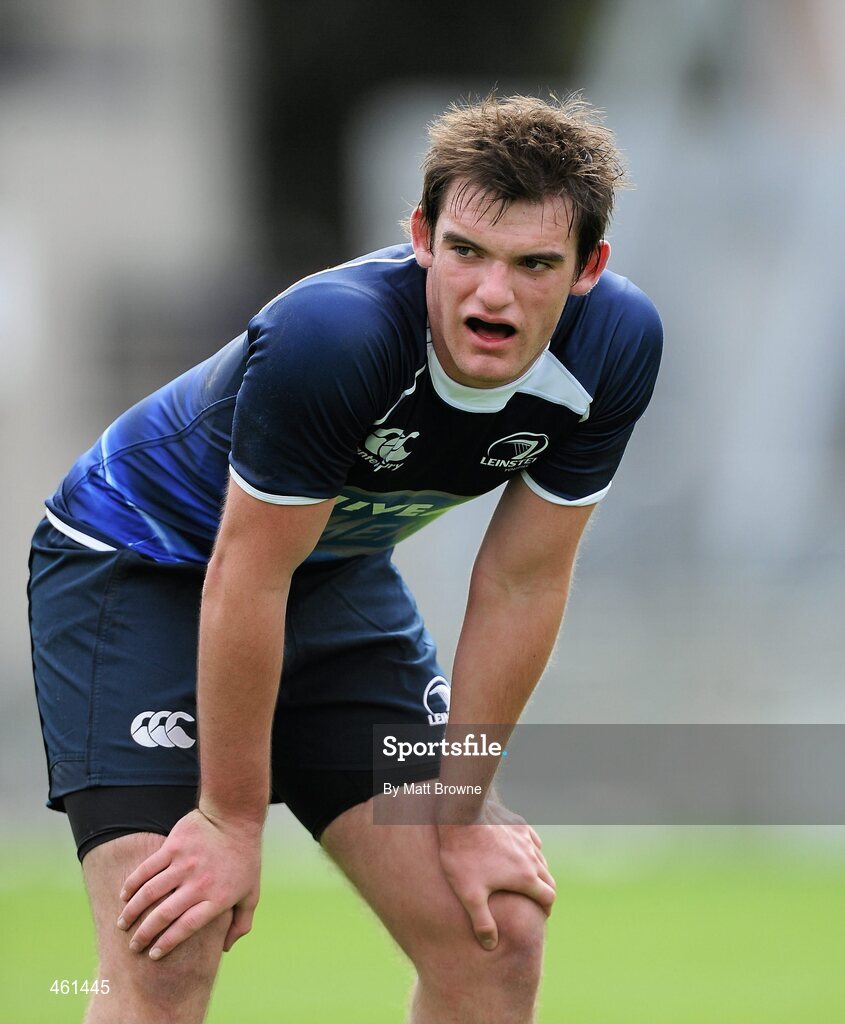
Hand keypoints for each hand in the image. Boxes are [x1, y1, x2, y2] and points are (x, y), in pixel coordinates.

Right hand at [116, 807, 261, 959]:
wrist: (235, 817)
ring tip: (123, 924)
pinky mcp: (173, 846)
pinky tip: (124, 895)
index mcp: (218, 898)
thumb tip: (226, 948)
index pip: (186, 927)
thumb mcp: (251, 893)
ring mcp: (185, 864)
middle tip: (134, 945)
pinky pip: (146, 869)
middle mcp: (199, 884)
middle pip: (164, 915)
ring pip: (150, 893)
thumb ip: (242, 922)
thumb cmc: (244, 858)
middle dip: (144, 934)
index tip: (154, 955)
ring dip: (132, 911)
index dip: (167, 943)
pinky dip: (132, 884)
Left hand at [437, 801, 554, 950]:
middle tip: (537, 901)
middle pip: (549, 878)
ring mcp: (525, 839)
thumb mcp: (470, 894)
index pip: (548, 897)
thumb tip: (490, 945)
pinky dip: (531, 850)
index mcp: (525, 877)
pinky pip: (532, 840)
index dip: (547, 909)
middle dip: (545, 892)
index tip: (541, 915)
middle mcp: (531, 857)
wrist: (461, 817)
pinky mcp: (518, 824)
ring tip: (528, 880)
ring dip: (539, 871)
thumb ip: (482, 922)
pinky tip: (521, 852)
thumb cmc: (464, 857)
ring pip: (541, 859)